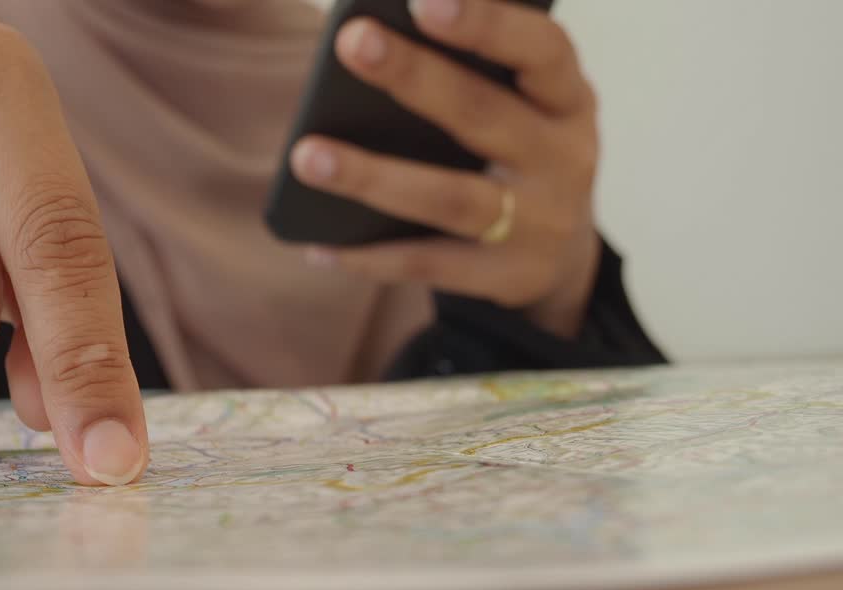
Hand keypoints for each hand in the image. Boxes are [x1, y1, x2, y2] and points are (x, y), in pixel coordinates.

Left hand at [290, 0, 601, 337]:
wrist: (560, 260)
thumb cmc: (515, 154)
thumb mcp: (521, 109)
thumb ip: (471, 77)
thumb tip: (369, 46)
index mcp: (568, 99)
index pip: (541, 50)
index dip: (488, 24)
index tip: (424, 0)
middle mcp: (564, 158)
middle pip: (482, 114)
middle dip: (414, 77)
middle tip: (350, 42)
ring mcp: (540, 224)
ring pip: (448, 198)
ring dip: (371, 176)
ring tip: (305, 156)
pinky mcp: (507, 278)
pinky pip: (427, 264)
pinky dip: (369, 256)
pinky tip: (316, 243)